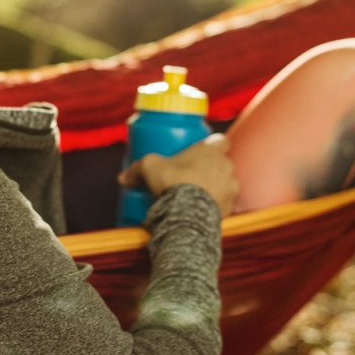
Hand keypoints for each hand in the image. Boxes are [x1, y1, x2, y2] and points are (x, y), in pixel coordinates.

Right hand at [118, 133, 238, 215]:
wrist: (188, 213)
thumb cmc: (173, 182)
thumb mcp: (150, 167)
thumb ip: (137, 169)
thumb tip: (123, 178)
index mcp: (211, 150)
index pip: (222, 140)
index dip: (213, 144)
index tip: (202, 150)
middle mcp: (226, 165)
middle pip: (223, 161)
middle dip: (212, 167)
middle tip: (195, 173)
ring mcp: (231, 186)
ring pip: (226, 182)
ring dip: (216, 185)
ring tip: (200, 192)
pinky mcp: (231, 206)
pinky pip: (226, 202)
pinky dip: (218, 204)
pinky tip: (204, 208)